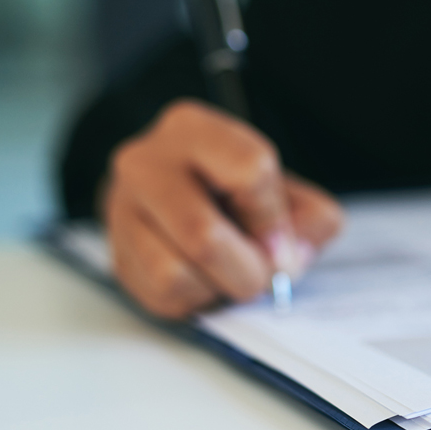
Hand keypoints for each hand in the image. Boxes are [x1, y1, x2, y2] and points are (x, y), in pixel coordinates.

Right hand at [102, 99, 343, 318]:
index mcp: (194, 129)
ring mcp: (123, 210)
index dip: (274, 219)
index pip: (249, 171)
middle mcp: (146, 162)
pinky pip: (161, 296)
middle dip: (249, 270)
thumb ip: (311, 217)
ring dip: (219, 288)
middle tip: (265, 274)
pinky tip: (206, 279)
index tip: (283, 243)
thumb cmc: (241, 195)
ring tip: (232, 274)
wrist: (184, 202)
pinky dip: (197, 300)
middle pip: (202, 235)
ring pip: (175, 273)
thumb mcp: (289, 191)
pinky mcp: (118, 256)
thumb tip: (293, 253)